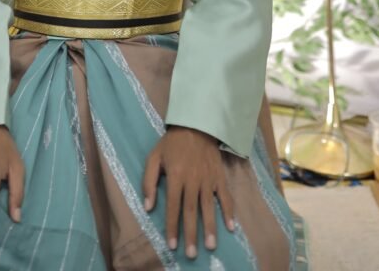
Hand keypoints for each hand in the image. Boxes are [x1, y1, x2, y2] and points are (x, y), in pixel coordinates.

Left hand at [143, 126, 233, 258]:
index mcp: (176, 176)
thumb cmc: (172, 143)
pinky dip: (228, 211)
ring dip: (210, 227)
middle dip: (191, 234)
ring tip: (210, 246)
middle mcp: (193, 180)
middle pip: (191, 211)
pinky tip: (230, 226)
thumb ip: (149, 181)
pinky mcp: (219, 177)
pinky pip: (225, 196)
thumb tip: (148, 207)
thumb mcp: (154, 157)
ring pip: (209, 207)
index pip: (173, 206)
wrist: (196, 124)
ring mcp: (208, 179)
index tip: (172, 245)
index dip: (172, 226)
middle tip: (192, 254)